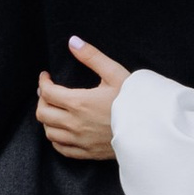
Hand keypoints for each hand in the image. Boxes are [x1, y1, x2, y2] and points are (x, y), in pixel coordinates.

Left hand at [36, 38, 130, 161]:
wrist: (151, 130)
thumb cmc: (135, 101)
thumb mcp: (115, 73)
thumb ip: (92, 56)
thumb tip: (73, 41)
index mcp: (79, 103)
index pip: (48, 92)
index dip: (43, 82)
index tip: (46, 76)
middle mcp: (75, 124)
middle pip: (43, 114)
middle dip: (42, 100)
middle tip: (48, 92)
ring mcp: (80, 140)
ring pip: (49, 133)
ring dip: (48, 120)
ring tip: (55, 110)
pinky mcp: (88, 152)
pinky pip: (61, 149)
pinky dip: (56, 139)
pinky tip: (62, 131)